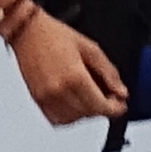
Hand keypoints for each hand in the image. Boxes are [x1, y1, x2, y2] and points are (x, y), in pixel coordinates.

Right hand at [11, 10, 128, 127]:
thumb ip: (109, 72)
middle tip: (109, 98)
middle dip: (102, 109)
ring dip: (85, 113)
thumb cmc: (56, 35)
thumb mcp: (91, 48)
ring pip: (73, 119)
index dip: (115, 109)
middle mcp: (59, 91)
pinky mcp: (37, 99)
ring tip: (91, 99)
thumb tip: (121, 91)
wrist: (28, 32)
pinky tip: (75, 103)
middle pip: (88, 113)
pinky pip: (56, 119)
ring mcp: (46, 97)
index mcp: (75, 77)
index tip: (121, 105)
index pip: (100, 106)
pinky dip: (69, 116)